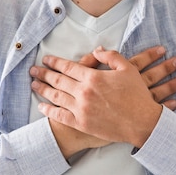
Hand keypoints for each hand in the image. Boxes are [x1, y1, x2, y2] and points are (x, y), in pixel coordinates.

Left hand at [33, 46, 175, 157]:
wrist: (142, 122)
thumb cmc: (137, 95)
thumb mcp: (128, 69)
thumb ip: (110, 56)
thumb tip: (96, 50)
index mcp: (93, 77)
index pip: (68, 67)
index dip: (55, 62)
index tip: (46, 60)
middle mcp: (83, 92)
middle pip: (57, 81)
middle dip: (43, 74)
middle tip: (33, 70)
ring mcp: (81, 109)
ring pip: (56, 97)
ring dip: (42, 90)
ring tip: (33, 84)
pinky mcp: (81, 124)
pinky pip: (60, 116)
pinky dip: (49, 111)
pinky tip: (42, 106)